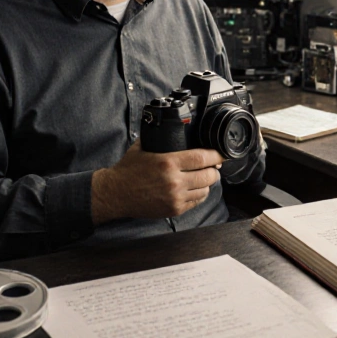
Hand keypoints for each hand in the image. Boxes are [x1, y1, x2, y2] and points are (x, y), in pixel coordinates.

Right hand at [91, 144, 223, 223]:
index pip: (203, 158)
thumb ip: (160, 137)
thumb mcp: (142, 146)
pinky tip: (195, 188)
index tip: (221, 153)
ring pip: (205, 190)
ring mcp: (175, 197)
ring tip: (204, 176)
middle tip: (214, 165)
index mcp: (168, 162)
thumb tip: (175, 127)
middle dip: (215, 169)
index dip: (216, 155)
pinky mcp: (174, 210)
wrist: (115, 193)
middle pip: (209, 175)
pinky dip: (199, 194)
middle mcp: (174, 181)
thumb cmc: (128, 169)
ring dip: (207, 182)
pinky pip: (196, 202)